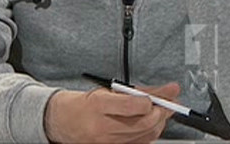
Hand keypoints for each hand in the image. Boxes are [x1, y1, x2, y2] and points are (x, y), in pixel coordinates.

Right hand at [45, 82, 179, 143]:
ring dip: (158, 122)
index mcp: (98, 104)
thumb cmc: (83, 104)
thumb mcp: (105, 91)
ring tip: (160, 112)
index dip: (152, 101)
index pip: (134, 105)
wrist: (62, 122)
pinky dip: (150, 133)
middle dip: (161, 113)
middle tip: (168, 104)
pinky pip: (140, 143)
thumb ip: (136, 91)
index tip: (157, 97)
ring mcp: (107, 141)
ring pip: (145, 134)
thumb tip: (167, 90)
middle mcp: (102, 125)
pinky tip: (150, 125)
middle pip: (144, 122)